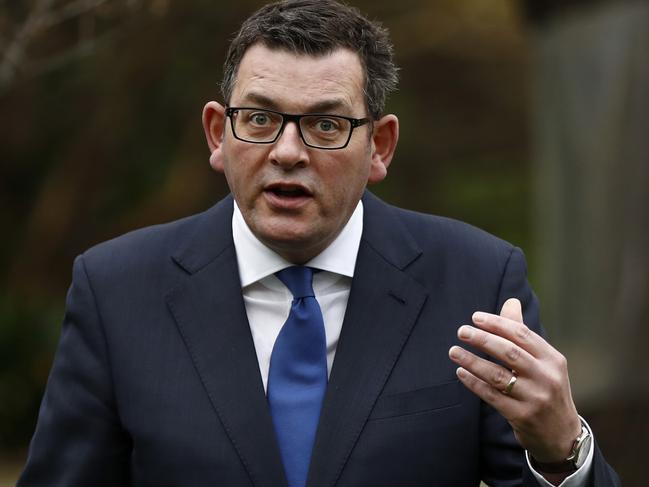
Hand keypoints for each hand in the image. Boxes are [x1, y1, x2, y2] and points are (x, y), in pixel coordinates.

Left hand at [448, 298, 581, 463]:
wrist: (562, 435)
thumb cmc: (547, 389)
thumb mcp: (544, 362)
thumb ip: (523, 333)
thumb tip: (510, 301)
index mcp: (552, 359)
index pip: (522, 334)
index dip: (497, 323)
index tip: (475, 317)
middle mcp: (546, 377)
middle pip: (509, 352)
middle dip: (483, 339)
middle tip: (462, 331)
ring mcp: (535, 398)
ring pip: (498, 375)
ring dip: (472, 361)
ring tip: (453, 351)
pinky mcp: (522, 416)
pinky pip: (492, 396)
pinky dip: (474, 383)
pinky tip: (461, 373)